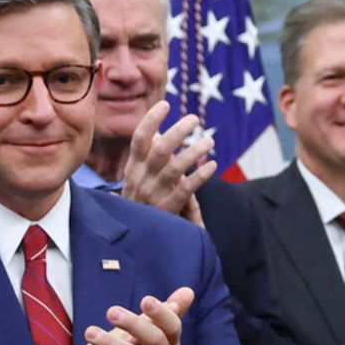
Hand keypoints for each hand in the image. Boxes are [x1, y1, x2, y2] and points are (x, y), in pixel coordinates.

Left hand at [83, 286, 192, 344]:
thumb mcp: (163, 339)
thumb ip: (170, 314)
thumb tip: (188, 290)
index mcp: (171, 344)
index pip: (172, 326)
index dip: (161, 313)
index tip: (145, 300)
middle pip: (154, 340)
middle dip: (134, 324)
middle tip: (111, 312)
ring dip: (111, 344)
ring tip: (90, 332)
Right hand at [121, 99, 214, 221]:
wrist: (135, 240)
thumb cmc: (140, 203)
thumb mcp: (137, 179)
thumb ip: (146, 157)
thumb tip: (157, 131)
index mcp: (132, 169)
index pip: (139, 139)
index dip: (151, 120)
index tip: (165, 104)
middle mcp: (140, 180)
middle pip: (159, 150)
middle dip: (178, 132)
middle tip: (194, 119)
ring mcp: (153, 195)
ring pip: (174, 168)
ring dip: (194, 152)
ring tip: (210, 141)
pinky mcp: (167, 210)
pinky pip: (186, 190)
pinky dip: (200, 176)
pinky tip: (212, 165)